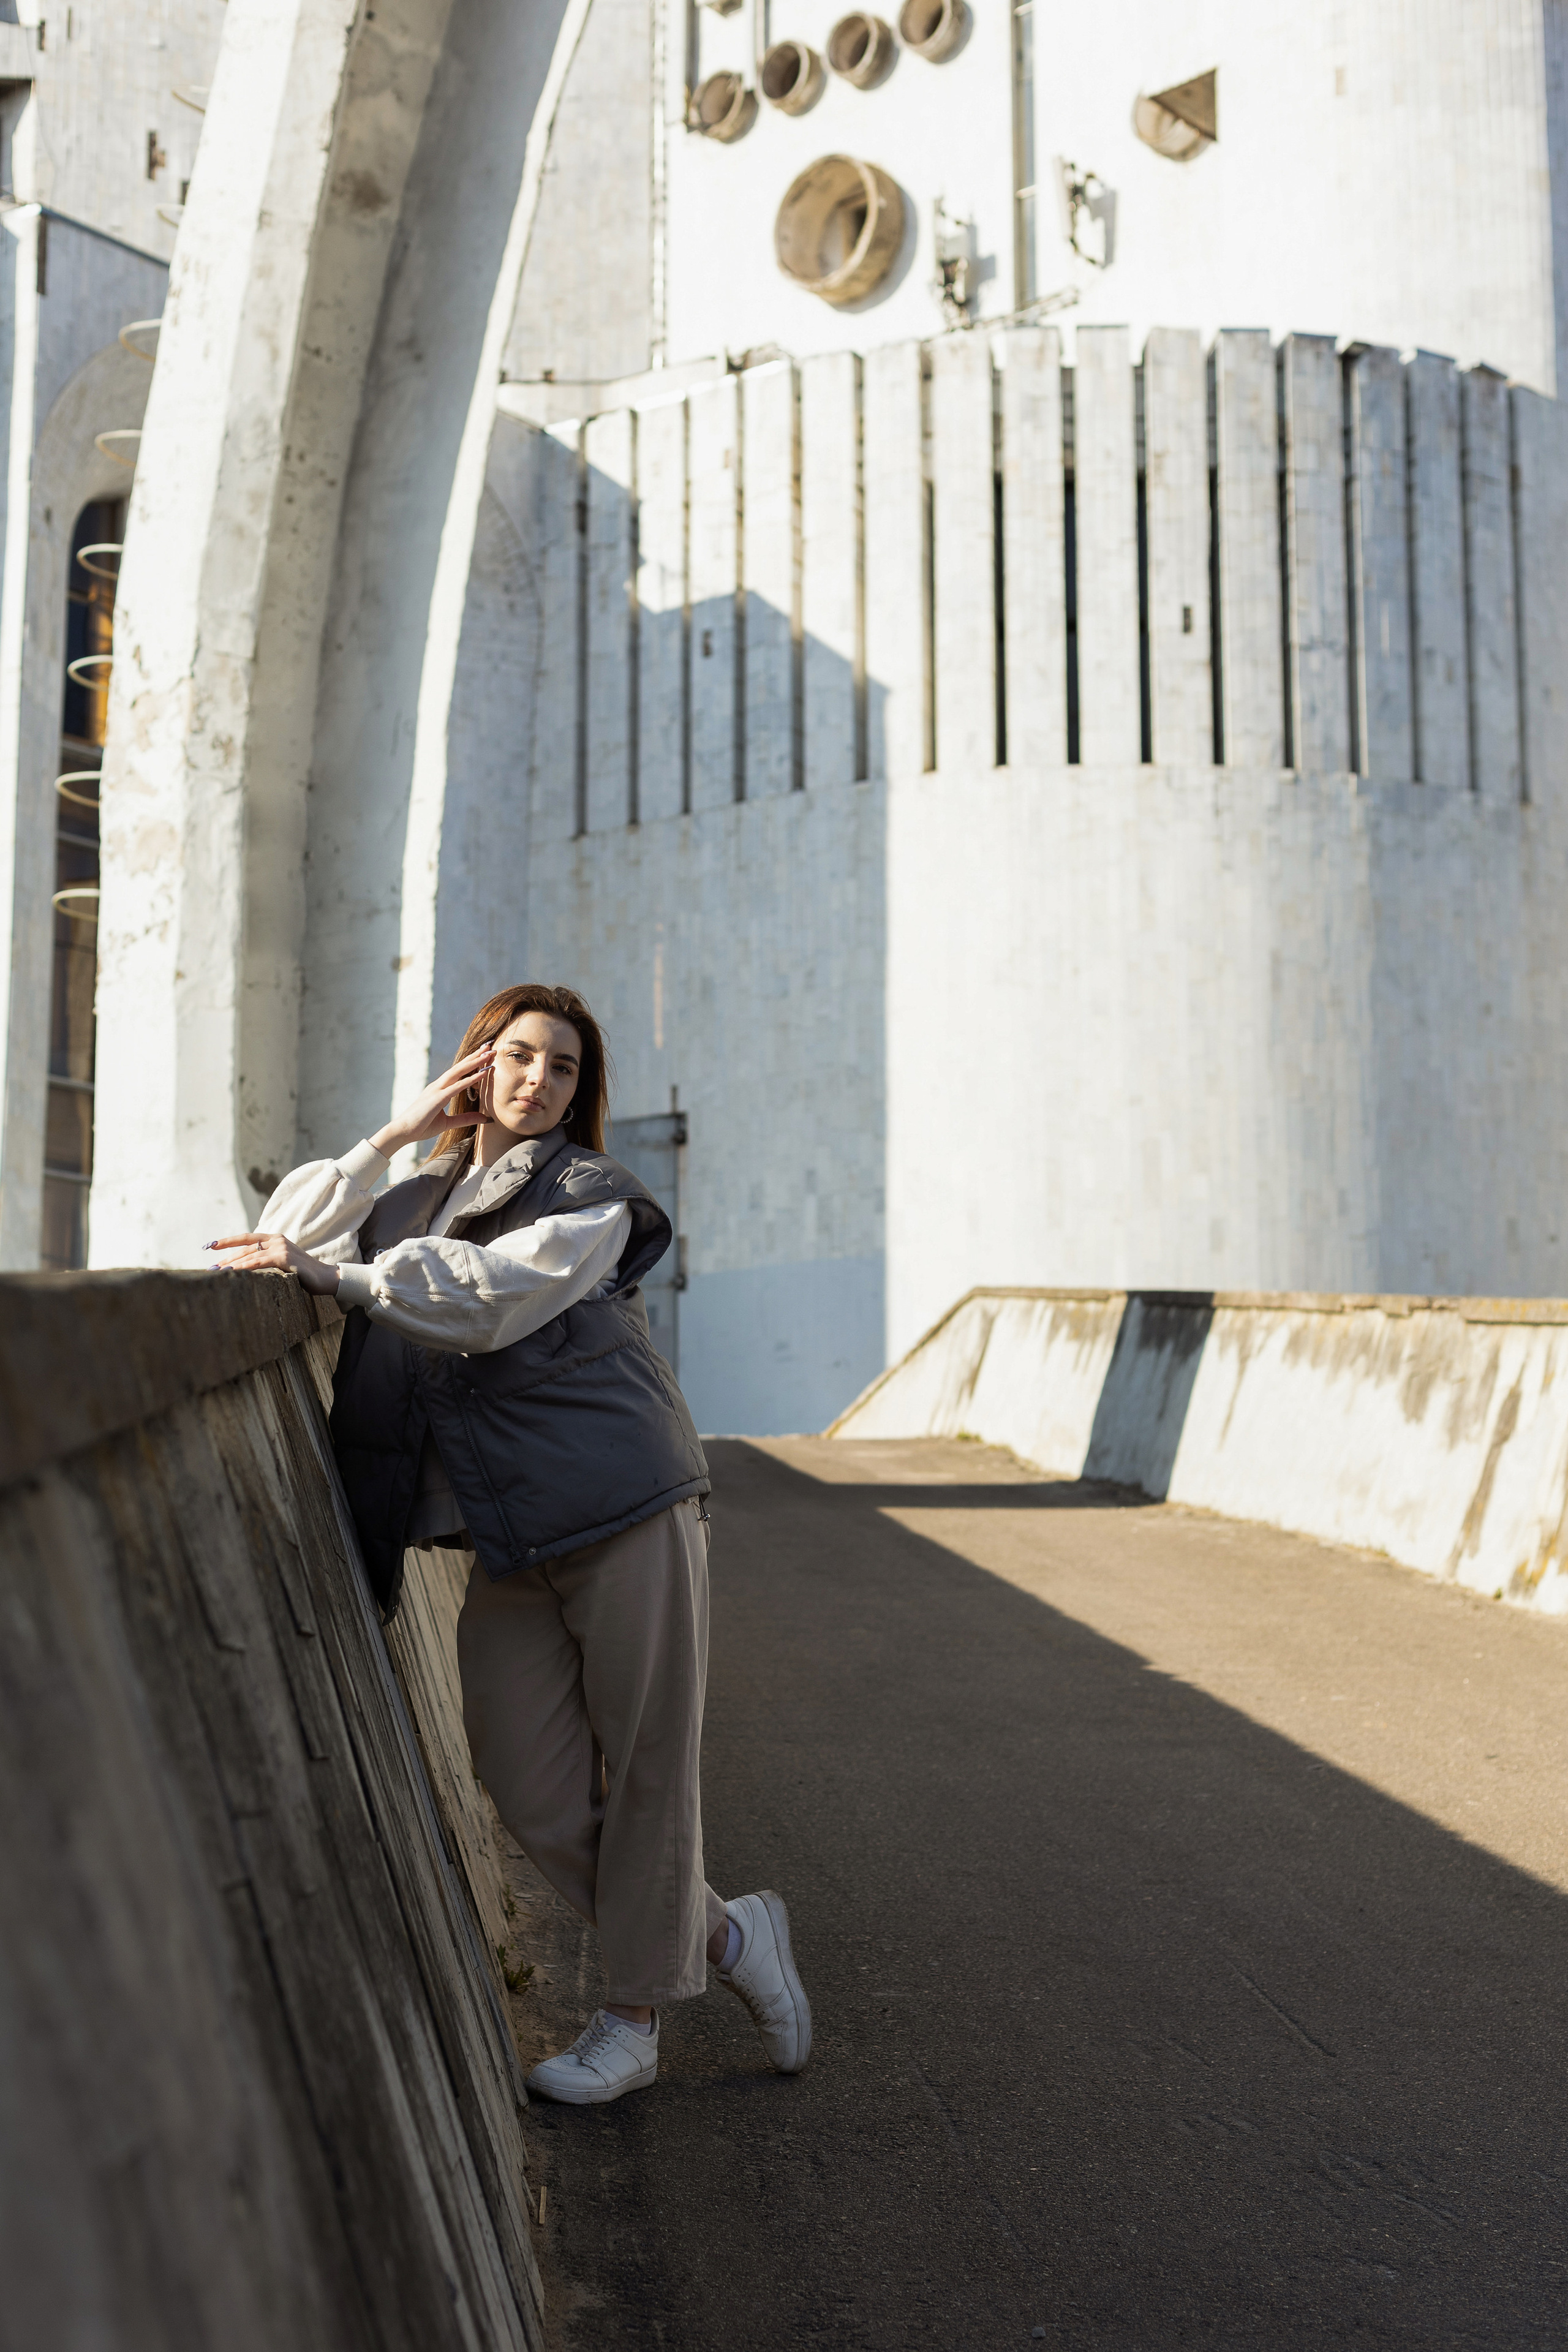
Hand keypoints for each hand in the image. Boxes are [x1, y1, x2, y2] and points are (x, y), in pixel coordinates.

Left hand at [208, 1232, 341, 1295]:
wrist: (328, 1278)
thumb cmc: (306, 1275)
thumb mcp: (284, 1264)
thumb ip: (270, 1261)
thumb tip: (250, 1268)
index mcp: (276, 1239)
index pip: (247, 1238)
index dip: (228, 1241)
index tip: (211, 1246)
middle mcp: (276, 1239)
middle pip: (244, 1247)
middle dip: (225, 1257)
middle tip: (209, 1267)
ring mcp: (280, 1247)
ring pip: (248, 1254)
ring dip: (230, 1263)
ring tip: (215, 1271)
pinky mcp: (284, 1257)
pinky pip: (258, 1262)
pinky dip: (243, 1267)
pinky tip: (232, 1271)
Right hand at [369, 1043, 495, 1156]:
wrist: (403, 1131)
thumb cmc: (422, 1126)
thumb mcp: (448, 1123)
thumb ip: (466, 1119)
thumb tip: (484, 1118)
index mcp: (439, 1089)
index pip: (458, 1072)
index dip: (471, 1063)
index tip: (485, 1055)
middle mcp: (438, 1085)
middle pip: (460, 1067)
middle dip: (475, 1055)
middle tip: (490, 1045)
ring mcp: (437, 1089)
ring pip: (459, 1071)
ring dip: (475, 1061)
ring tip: (489, 1052)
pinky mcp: (437, 1098)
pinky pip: (457, 1086)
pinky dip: (471, 1078)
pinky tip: (483, 1072)